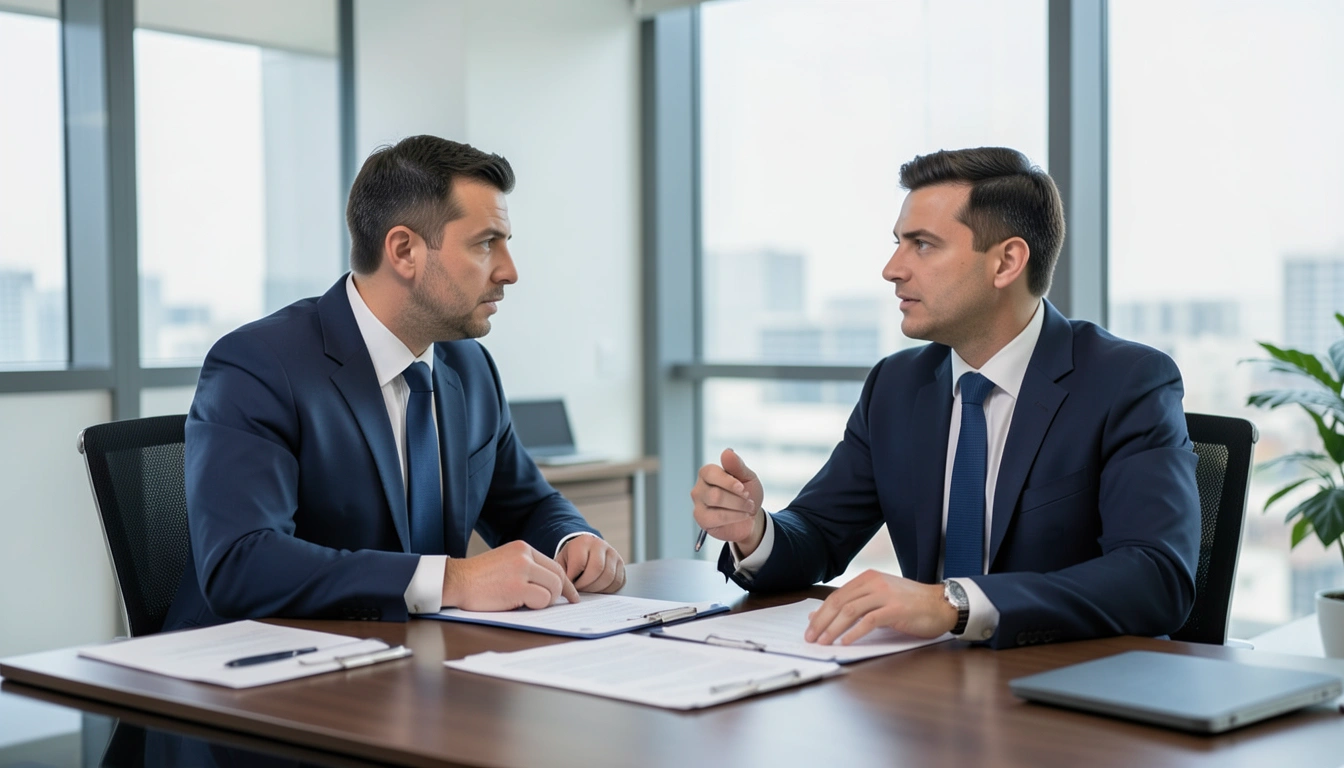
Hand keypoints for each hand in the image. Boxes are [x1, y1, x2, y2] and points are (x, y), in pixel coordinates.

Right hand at [441, 540, 578, 610]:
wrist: (455, 580)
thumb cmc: (479, 578)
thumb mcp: (506, 562)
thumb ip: (528, 568)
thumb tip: (552, 586)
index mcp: (524, 549)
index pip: (555, 566)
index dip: (565, 584)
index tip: (570, 596)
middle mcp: (525, 556)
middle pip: (558, 577)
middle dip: (557, 595)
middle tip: (547, 604)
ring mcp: (521, 570)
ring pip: (553, 589)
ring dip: (543, 601)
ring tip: (524, 602)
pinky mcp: (516, 587)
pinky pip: (541, 600)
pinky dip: (534, 606)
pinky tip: (519, 605)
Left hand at [555, 534, 625, 592]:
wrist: (586, 550)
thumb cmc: (572, 558)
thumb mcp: (562, 562)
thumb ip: (562, 574)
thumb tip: (566, 591)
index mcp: (583, 542)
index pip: (580, 563)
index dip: (574, 580)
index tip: (570, 587)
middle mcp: (600, 545)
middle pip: (597, 569)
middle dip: (586, 585)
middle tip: (579, 591)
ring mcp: (613, 554)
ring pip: (609, 577)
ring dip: (597, 589)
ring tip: (587, 590)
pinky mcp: (621, 564)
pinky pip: (618, 582)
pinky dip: (607, 590)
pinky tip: (597, 588)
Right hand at [691, 448, 766, 554]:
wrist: (750, 516)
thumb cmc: (746, 493)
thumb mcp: (747, 477)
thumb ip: (737, 465)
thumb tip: (727, 451)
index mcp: (707, 473)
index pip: (710, 473)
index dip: (728, 482)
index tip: (743, 488)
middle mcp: (699, 487)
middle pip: (715, 493)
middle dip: (737, 499)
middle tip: (749, 502)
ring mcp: (698, 504)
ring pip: (715, 505)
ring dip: (738, 508)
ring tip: (747, 510)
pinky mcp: (701, 519)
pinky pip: (716, 518)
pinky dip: (734, 518)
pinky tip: (741, 517)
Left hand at [804, 570, 957, 644]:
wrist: (940, 604)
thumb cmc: (909, 604)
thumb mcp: (878, 600)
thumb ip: (853, 605)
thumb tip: (821, 615)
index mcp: (867, 578)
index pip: (836, 596)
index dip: (820, 614)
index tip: (809, 629)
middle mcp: (873, 583)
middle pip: (839, 602)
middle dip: (822, 622)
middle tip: (811, 638)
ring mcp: (885, 594)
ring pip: (851, 610)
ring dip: (834, 628)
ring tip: (824, 642)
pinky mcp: (896, 609)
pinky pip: (869, 620)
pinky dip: (855, 632)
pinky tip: (846, 642)